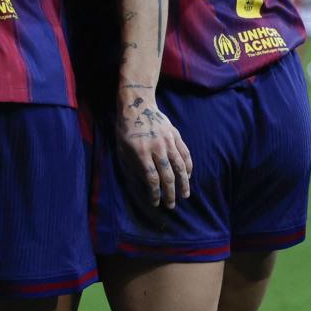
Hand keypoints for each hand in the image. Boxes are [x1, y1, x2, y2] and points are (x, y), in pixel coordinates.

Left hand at [115, 87, 192, 209]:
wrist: (137, 105)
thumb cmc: (126, 129)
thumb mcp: (122, 149)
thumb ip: (132, 167)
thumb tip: (142, 185)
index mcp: (141, 152)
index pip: (152, 178)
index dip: (155, 193)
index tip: (156, 202)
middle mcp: (157, 148)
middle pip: (168, 176)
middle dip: (170, 193)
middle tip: (171, 205)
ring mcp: (168, 141)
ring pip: (180, 166)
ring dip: (183, 183)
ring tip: (184, 195)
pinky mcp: (175, 135)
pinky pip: (185, 154)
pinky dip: (188, 167)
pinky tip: (187, 177)